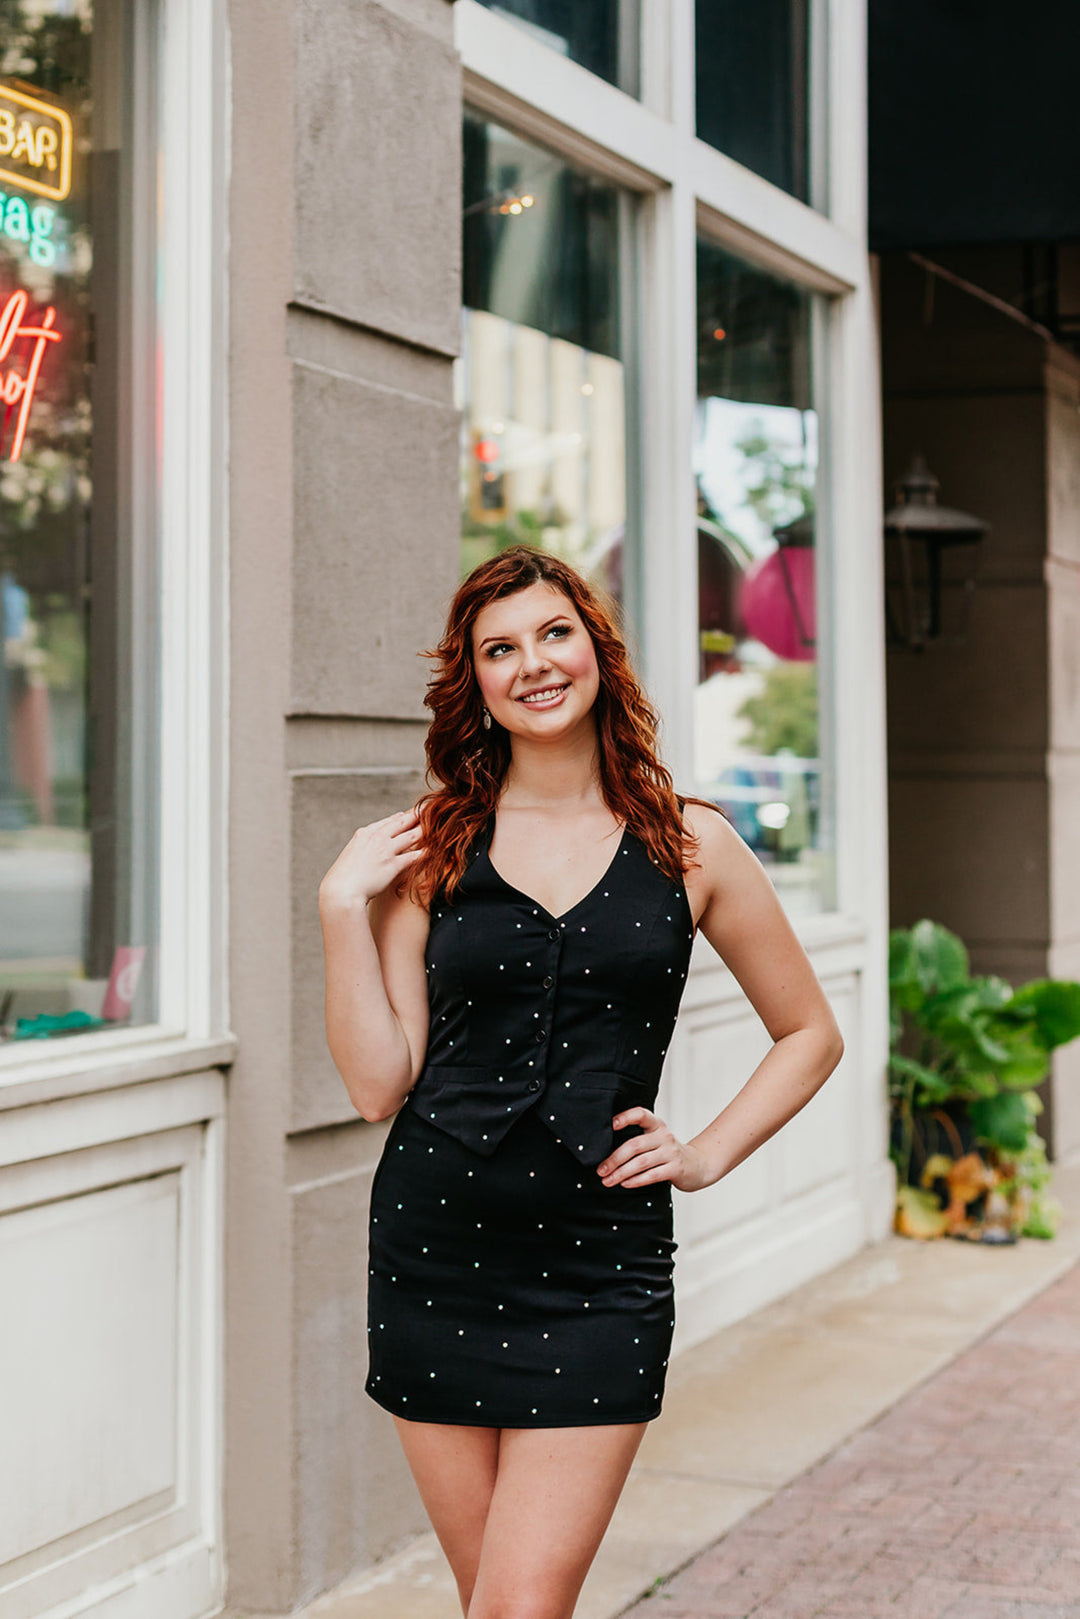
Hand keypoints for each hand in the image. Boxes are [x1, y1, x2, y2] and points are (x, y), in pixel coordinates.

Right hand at [318, 807, 424, 910]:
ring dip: (426, 831)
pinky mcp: (393, 865)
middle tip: (433, 809)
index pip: (389, 820)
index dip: (404, 816)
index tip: (415, 813)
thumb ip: (364, 844)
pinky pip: (414, 856)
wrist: (340, 891)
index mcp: (365, 833)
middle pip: (403, 822)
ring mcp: (385, 850)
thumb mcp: (352, 853)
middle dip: (419, 815)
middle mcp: (377, 838)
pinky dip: (425, 852)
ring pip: (412, 836)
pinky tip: (434, 851)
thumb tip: (374, 841)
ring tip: (439, 827)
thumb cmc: (344, 876)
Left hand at [597, 1107, 712, 1191]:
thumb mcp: (657, 1140)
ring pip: (641, 1162)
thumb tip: (606, 1153)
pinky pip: (652, 1175)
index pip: (641, 1114)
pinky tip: (625, 1183)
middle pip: (634, 1145)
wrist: (699, 1165)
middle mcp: (664, 1136)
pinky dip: (636, 1180)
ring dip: (621, 1173)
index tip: (611, 1124)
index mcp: (657, 1125)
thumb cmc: (669, 1153)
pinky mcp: (676, 1168)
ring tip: (608, 1180)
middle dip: (614, 1159)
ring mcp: (671, 1152)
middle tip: (601, 1170)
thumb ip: (638, 1141)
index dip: (626, 1117)